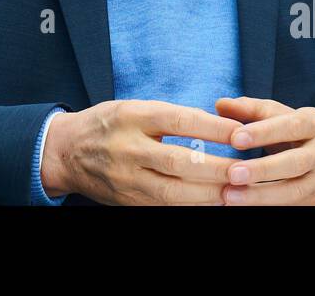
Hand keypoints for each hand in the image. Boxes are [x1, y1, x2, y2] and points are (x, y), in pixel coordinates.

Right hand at [40, 100, 244, 204]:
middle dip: (218, 169)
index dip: (213, 128)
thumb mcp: (133, 107)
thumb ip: (169, 116)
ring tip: (238, 192)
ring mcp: (127, 179)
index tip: (242, 133)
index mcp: (132, 117)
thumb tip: (216, 124)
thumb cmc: (108, 123)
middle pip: (179, 162)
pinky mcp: (129, 202)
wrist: (66, 152)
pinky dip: (192, 206)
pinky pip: (166, 207)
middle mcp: (128, 149)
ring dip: (210, 194)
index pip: (179, 121)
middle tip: (248, 170)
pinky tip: (214, 203)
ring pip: (174, 192)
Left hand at [213, 97, 314, 204]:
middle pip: (295, 163)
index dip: (263, 133)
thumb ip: (248, 109)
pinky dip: (265, 207)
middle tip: (232, 174)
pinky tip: (242, 205)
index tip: (234, 139)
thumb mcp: (274, 114)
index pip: (291, 126)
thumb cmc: (289, 130)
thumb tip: (221, 104)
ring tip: (230, 195)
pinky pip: (291, 207)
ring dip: (260, 196)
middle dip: (262, 169)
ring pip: (294, 192)